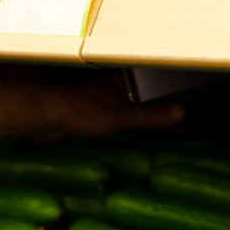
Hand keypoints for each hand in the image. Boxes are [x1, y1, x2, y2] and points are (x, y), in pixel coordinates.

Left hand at [28, 74, 181, 141]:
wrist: (44, 118)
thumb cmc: (81, 110)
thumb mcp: (121, 115)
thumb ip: (149, 115)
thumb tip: (182, 113)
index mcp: (125, 83)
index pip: (156, 92)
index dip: (172, 107)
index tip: (185, 125)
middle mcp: (115, 91)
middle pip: (145, 104)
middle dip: (160, 119)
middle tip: (177, 137)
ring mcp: (103, 105)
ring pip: (131, 116)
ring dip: (145, 127)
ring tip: (161, 144)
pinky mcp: (92, 119)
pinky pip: (118, 127)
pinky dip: (129, 135)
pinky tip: (134, 146)